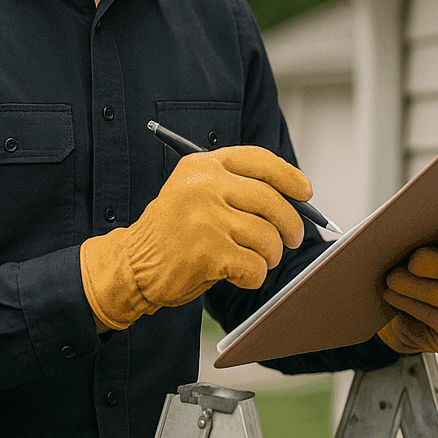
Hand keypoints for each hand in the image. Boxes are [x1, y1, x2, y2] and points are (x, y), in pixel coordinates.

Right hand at [80, 146, 307, 330]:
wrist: (131, 265)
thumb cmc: (172, 232)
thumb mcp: (195, 193)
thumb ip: (236, 188)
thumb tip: (293, 198)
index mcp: (202, 166)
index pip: (259, 161)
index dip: (289, 177)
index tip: (305, 193)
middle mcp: (204, 186)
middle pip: (270, 200)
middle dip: (290, 223)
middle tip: (292, 238)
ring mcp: (205, 219)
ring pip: (266, 236)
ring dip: (270, 255)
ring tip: (258, 260)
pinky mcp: (208, 252)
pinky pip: (254, 266)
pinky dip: (254, 276)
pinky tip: (238, 275)